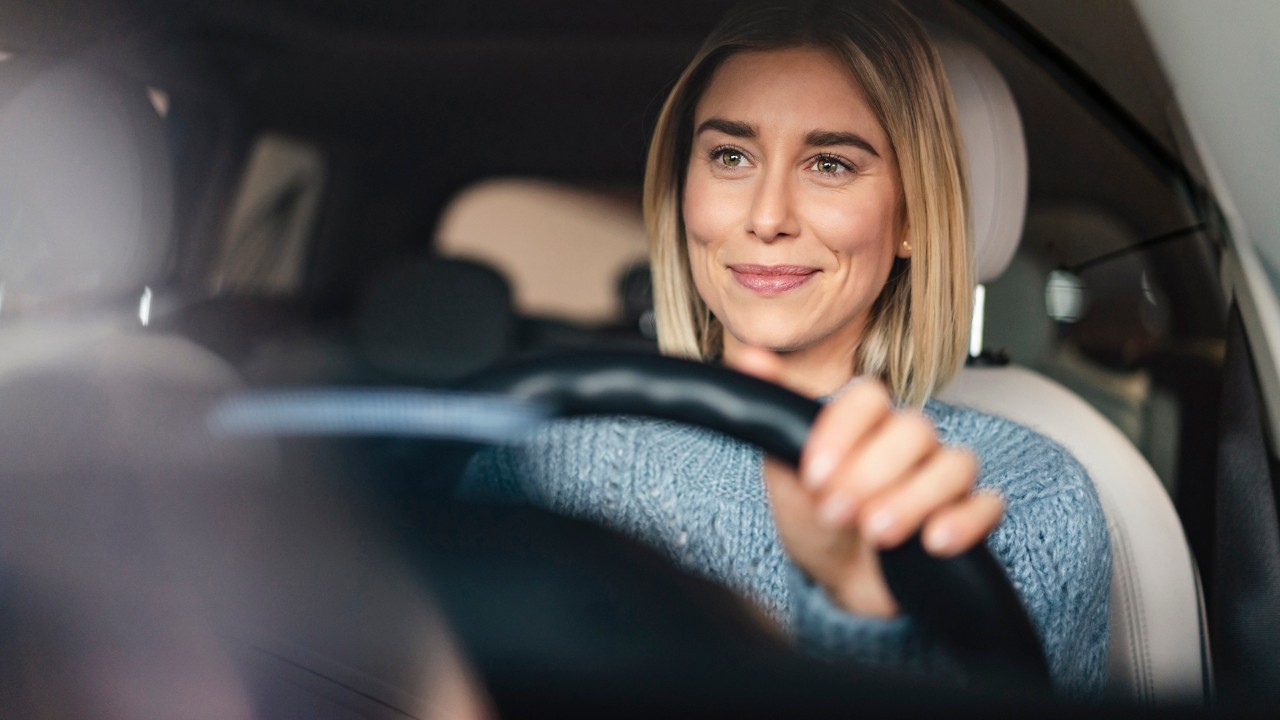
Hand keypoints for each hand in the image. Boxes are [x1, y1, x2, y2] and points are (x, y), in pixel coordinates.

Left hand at [729, 347, 1003, 617]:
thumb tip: (750, 356)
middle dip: (870, 474)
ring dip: (913, 498)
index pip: (869, 398)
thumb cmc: (814, 516)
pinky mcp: (966, 516)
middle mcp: (909, 441)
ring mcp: (942, 476)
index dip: (843, 431)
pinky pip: (987, 506)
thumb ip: (773, 410)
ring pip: (954, 465)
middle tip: (834, 511)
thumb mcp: (783, 466)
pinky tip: (933, 541)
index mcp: (866, 422)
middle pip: (914, 430)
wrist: (837, 579)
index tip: (813, 473)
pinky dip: (964, 520)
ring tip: (876, 533)